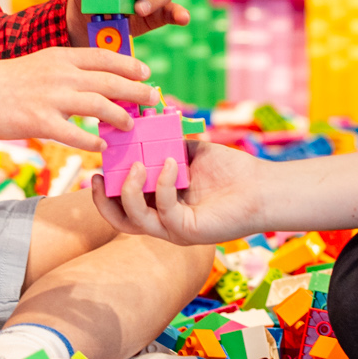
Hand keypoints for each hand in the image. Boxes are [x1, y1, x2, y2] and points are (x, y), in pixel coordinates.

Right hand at [0, 48, 157, 150]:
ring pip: (99, 105)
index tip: (146, 73)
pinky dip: (92, 142)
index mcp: (60, 57)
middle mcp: (60, 74)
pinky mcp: (39, 122)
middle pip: (110, 81)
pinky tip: (102, 146)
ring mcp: (51, 98)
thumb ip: (67, 71)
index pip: (104, 57)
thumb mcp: (40, 64)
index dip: (129, 65)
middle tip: (153, 100)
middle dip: (137, 91)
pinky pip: (75, 134)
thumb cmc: (5, 81)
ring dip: (120, 116)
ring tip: (130, 124)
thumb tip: (94, 83)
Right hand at [89, 138, 261, 246]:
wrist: (261, 186)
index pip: (122, 203)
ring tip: (135, 166)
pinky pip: (165, 211)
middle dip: (102, 200)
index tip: (97, 164)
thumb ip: (164, 144)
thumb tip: (140, 127)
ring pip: (134, 221)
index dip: (105, 188)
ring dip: (128, 192)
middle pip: (120, 220)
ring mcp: (174, 229)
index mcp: (160, 203)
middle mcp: (163, 220)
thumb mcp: (188, 152)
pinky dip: (163, 184)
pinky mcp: (189, 231)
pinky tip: (171, 162)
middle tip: (96, 177)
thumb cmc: (230, 171)